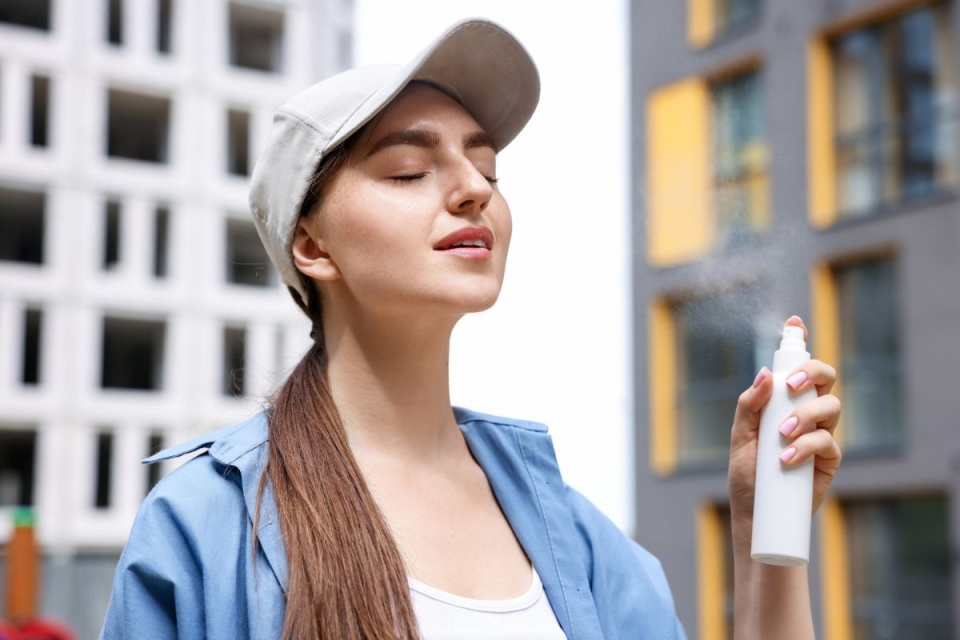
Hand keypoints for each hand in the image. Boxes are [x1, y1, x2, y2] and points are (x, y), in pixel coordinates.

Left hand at [727, 316, 841, 547]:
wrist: (754, 514)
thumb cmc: (746, 473)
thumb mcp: (740, 436)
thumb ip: (749, 405)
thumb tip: (763, 374)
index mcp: (783, 402)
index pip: (795, 367)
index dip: (798, 342)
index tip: (794, 324)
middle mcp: (806, 412)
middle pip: (824, 378)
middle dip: (810, 372)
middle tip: (790, 386)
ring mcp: (820, 434)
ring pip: (830, 407)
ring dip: (806, 415)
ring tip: (782, 434)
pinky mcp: (829, 460)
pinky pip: (828, 443)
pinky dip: (807, 446)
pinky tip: (787, 457)